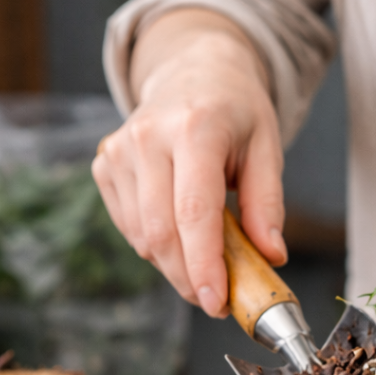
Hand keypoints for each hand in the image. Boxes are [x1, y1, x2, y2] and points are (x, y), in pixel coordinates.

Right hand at [91, 9, 286, 315]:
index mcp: (194, 128)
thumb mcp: (266, 149)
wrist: (192, 71)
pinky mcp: (104, 165)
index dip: (203, 265)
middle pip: (162, 233)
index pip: (194, 212)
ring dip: (175, 267)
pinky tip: (181, 235)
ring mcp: (119, 151)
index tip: (216, 303)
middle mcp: (148, 137)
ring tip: (206, 264)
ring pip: (143, 239)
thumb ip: (267, 205)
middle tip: (217, 301)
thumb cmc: (235, 114)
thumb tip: (270, 257)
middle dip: (189, 279)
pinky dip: (158, 248)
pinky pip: (130, 229)